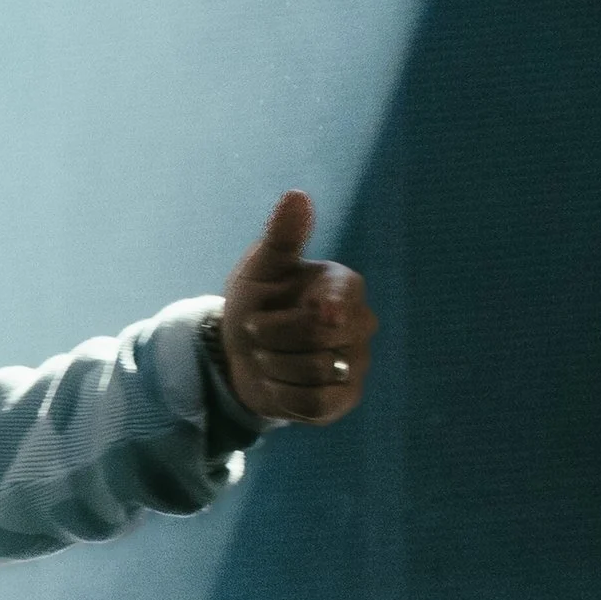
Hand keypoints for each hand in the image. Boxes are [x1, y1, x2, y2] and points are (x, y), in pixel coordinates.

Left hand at [217, 192, 375, 424]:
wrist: (240, 353)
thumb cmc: (257, 301)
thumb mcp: (260, 269)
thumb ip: (282, 237)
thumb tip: (296, 195)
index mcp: (344, 285)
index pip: (341, 299)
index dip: (319, 309)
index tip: (313, 310)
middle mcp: (360, 323)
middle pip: (321, 336)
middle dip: (273, 335)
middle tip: (258, 330)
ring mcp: (356, 363)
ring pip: (314, 373)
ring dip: (273, 365)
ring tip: (267, 356)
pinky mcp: (345, 399)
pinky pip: (314, 404)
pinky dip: (283, 395)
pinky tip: (277, 382)